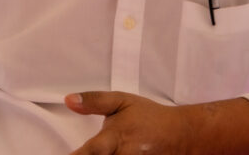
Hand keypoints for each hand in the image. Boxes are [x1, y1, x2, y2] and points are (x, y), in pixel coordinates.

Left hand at [66, 91, 195, 153]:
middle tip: (84, 152)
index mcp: (113, 140)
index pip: (88, 153)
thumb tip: (68, 100)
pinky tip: (113, 154)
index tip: (68, 154)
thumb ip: (95, 101)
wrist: (180, 134)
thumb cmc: (149, 117)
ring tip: (108, 150)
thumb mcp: (123, 101)